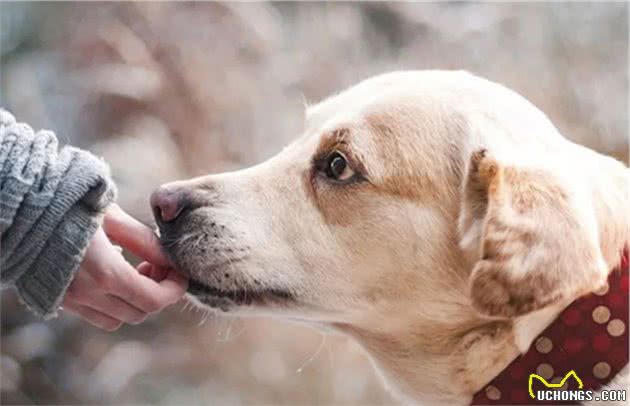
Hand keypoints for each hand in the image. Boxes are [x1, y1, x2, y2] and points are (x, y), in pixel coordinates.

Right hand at [62, 204, 187, 330]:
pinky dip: (113, 303)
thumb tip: (170, 259)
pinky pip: (95, 315)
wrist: (19, 209)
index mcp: (105, 272)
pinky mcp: (58, 300)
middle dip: (158, 293)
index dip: (174, 290)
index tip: (179, 273)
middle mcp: (87, 294)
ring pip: (118, 319)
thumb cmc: (68, 204)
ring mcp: (70, 300)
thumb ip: (144, 241)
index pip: (153, 300)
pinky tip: (112, 275)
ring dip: (135, 301)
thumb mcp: (112, 217)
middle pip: (139, 313)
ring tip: (135, 270)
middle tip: (157, 266)